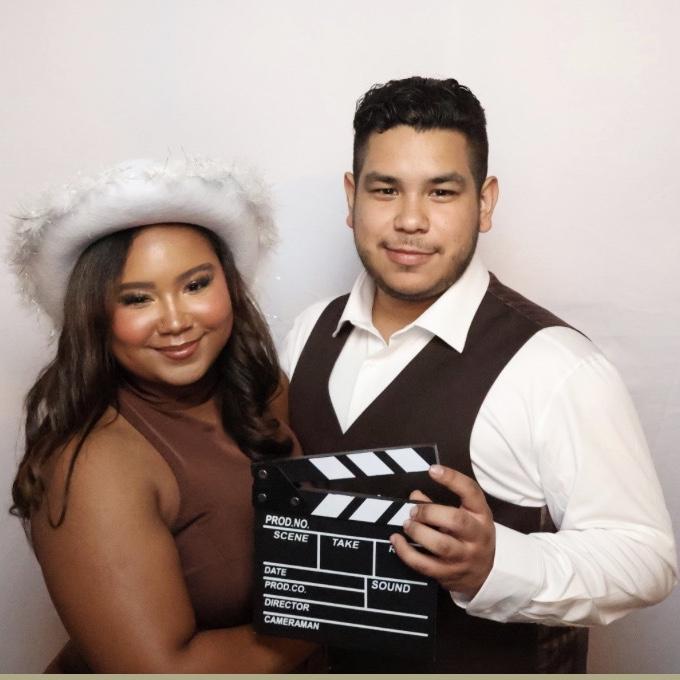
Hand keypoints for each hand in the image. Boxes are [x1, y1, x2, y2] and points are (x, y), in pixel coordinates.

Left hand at [390, 465, 495, 597]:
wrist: (484, 574)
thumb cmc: (470, 537)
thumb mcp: (465, 515)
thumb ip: (440, 503)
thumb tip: (414, 495)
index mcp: (481, 515)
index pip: (471, 492)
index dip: (452, 479)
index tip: (433, 470)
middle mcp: (476, 537)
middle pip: (456, 521)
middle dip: (430, 512)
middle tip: (414, 511)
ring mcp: (464, 558)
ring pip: (441, 545)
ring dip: (418, 532)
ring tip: (407, 524)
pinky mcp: (449, 575)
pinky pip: (425, 565)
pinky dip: (406, 552)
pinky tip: (397, 541)